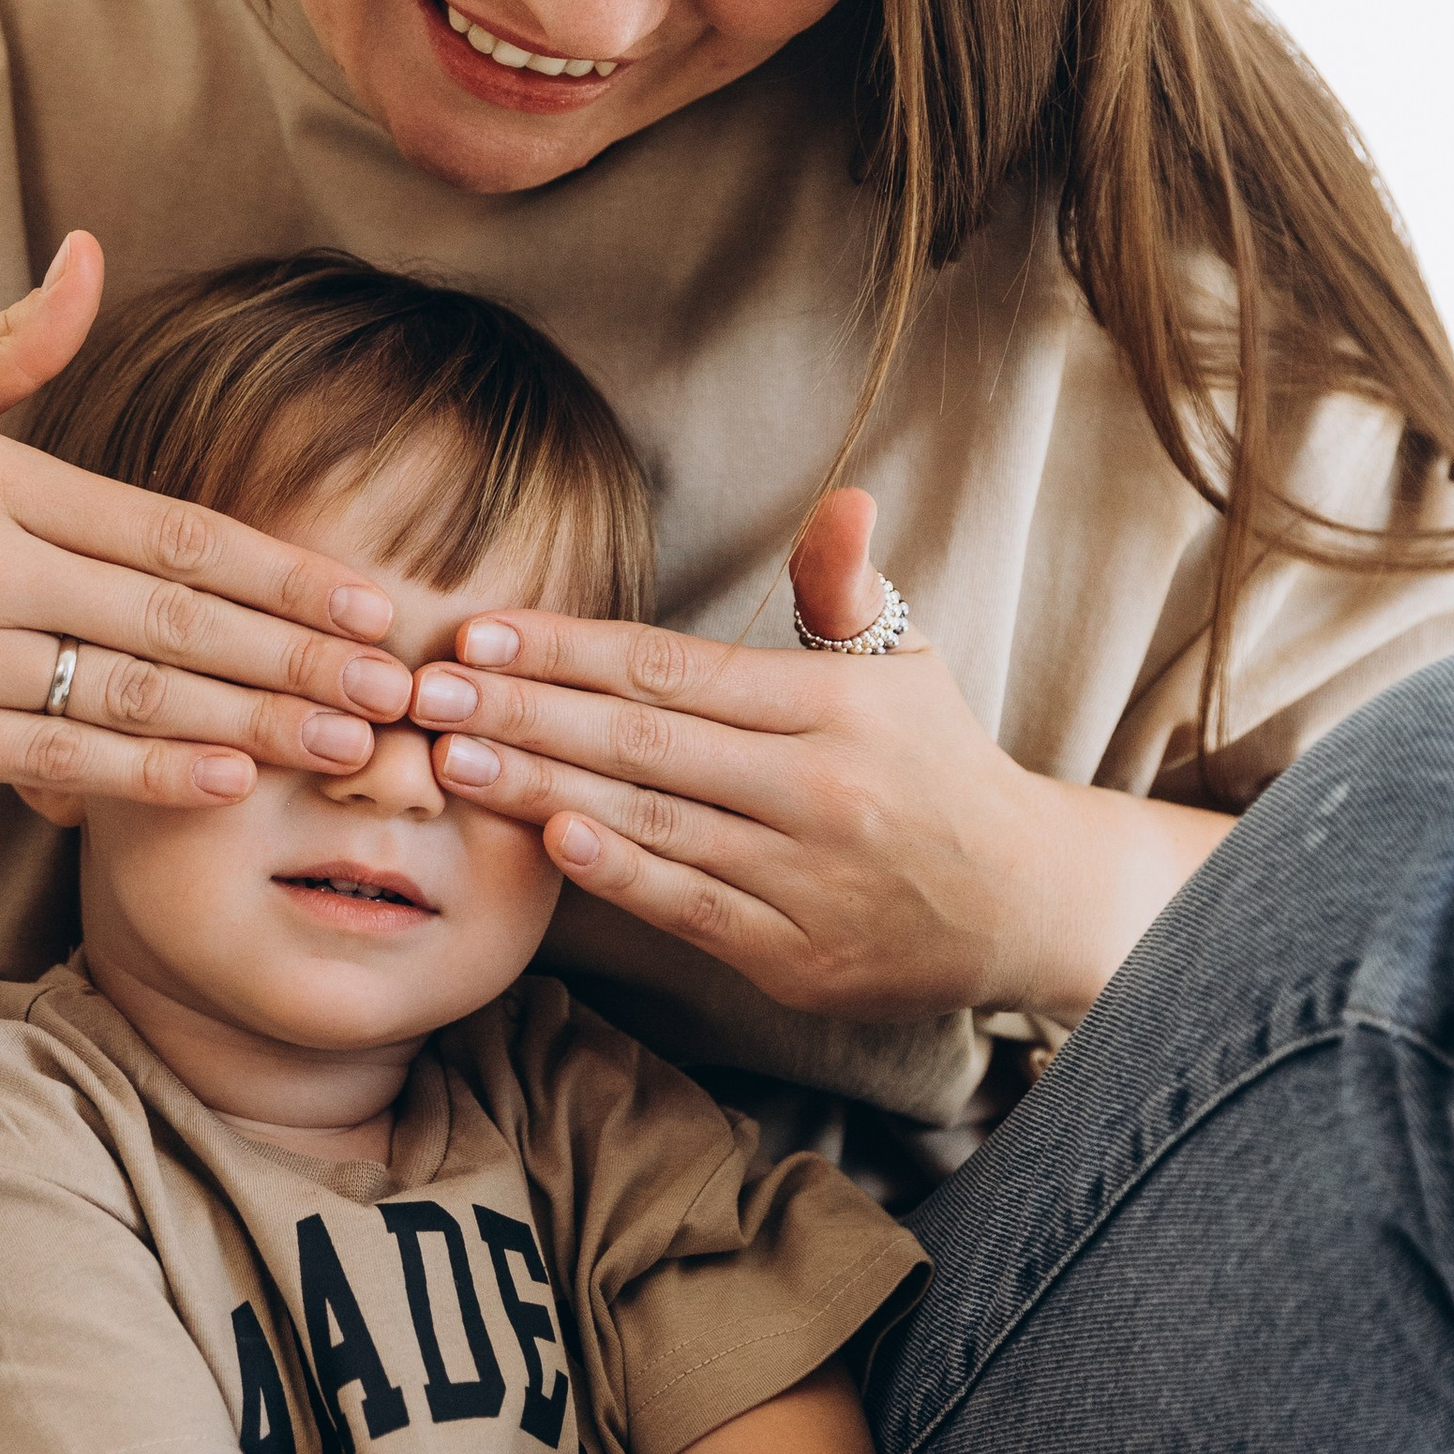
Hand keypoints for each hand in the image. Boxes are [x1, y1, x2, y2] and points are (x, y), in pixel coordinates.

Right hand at [0, 231, 413, 795]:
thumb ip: (9, 348)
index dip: (284, 573)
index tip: (373, 602)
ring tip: (348, 745)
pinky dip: (141, 775)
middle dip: (302, 656)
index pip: (171, 532)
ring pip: (125, 696)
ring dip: (252, 722)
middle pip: (174, 618)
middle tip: (404, 689)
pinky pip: (43, 758)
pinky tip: (223, 781)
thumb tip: (93, 255)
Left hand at [406, 491, 1232, 1022]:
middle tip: (425, 686)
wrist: (1028, 901)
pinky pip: (689, 906)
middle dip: (525, 709)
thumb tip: (844, 498)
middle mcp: (822, 788)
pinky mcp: (798, 955)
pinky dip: (617, 873)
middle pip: (646, 741)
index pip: (677, 668)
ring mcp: (808, 877)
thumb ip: (843, 585)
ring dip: (540, 787)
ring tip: (450, 755)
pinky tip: (548, 837)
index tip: (482, 626)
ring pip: (651, 822)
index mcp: (837, 704)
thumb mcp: (903, 660)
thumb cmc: (937, 763)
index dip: (572, 648)